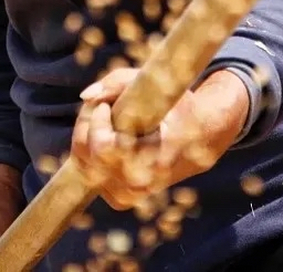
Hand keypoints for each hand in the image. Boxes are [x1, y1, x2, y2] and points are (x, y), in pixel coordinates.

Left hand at [71, 66, 249, 210]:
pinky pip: (89, 173)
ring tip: (107, 119)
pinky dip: (91, 151)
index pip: (102, 146)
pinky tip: (108, 137)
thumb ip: (118, 82)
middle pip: (86, 154)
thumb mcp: (156, 85)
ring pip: (83, 164)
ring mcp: (126, 196)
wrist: (199, 142)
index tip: (106, 105)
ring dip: (87, 135)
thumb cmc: (176, 107)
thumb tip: (85, 96)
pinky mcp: (118, 199)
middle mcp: (136, 185)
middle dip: (88, 123)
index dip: (96, 121)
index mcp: (150, 159)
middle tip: (104, 106)